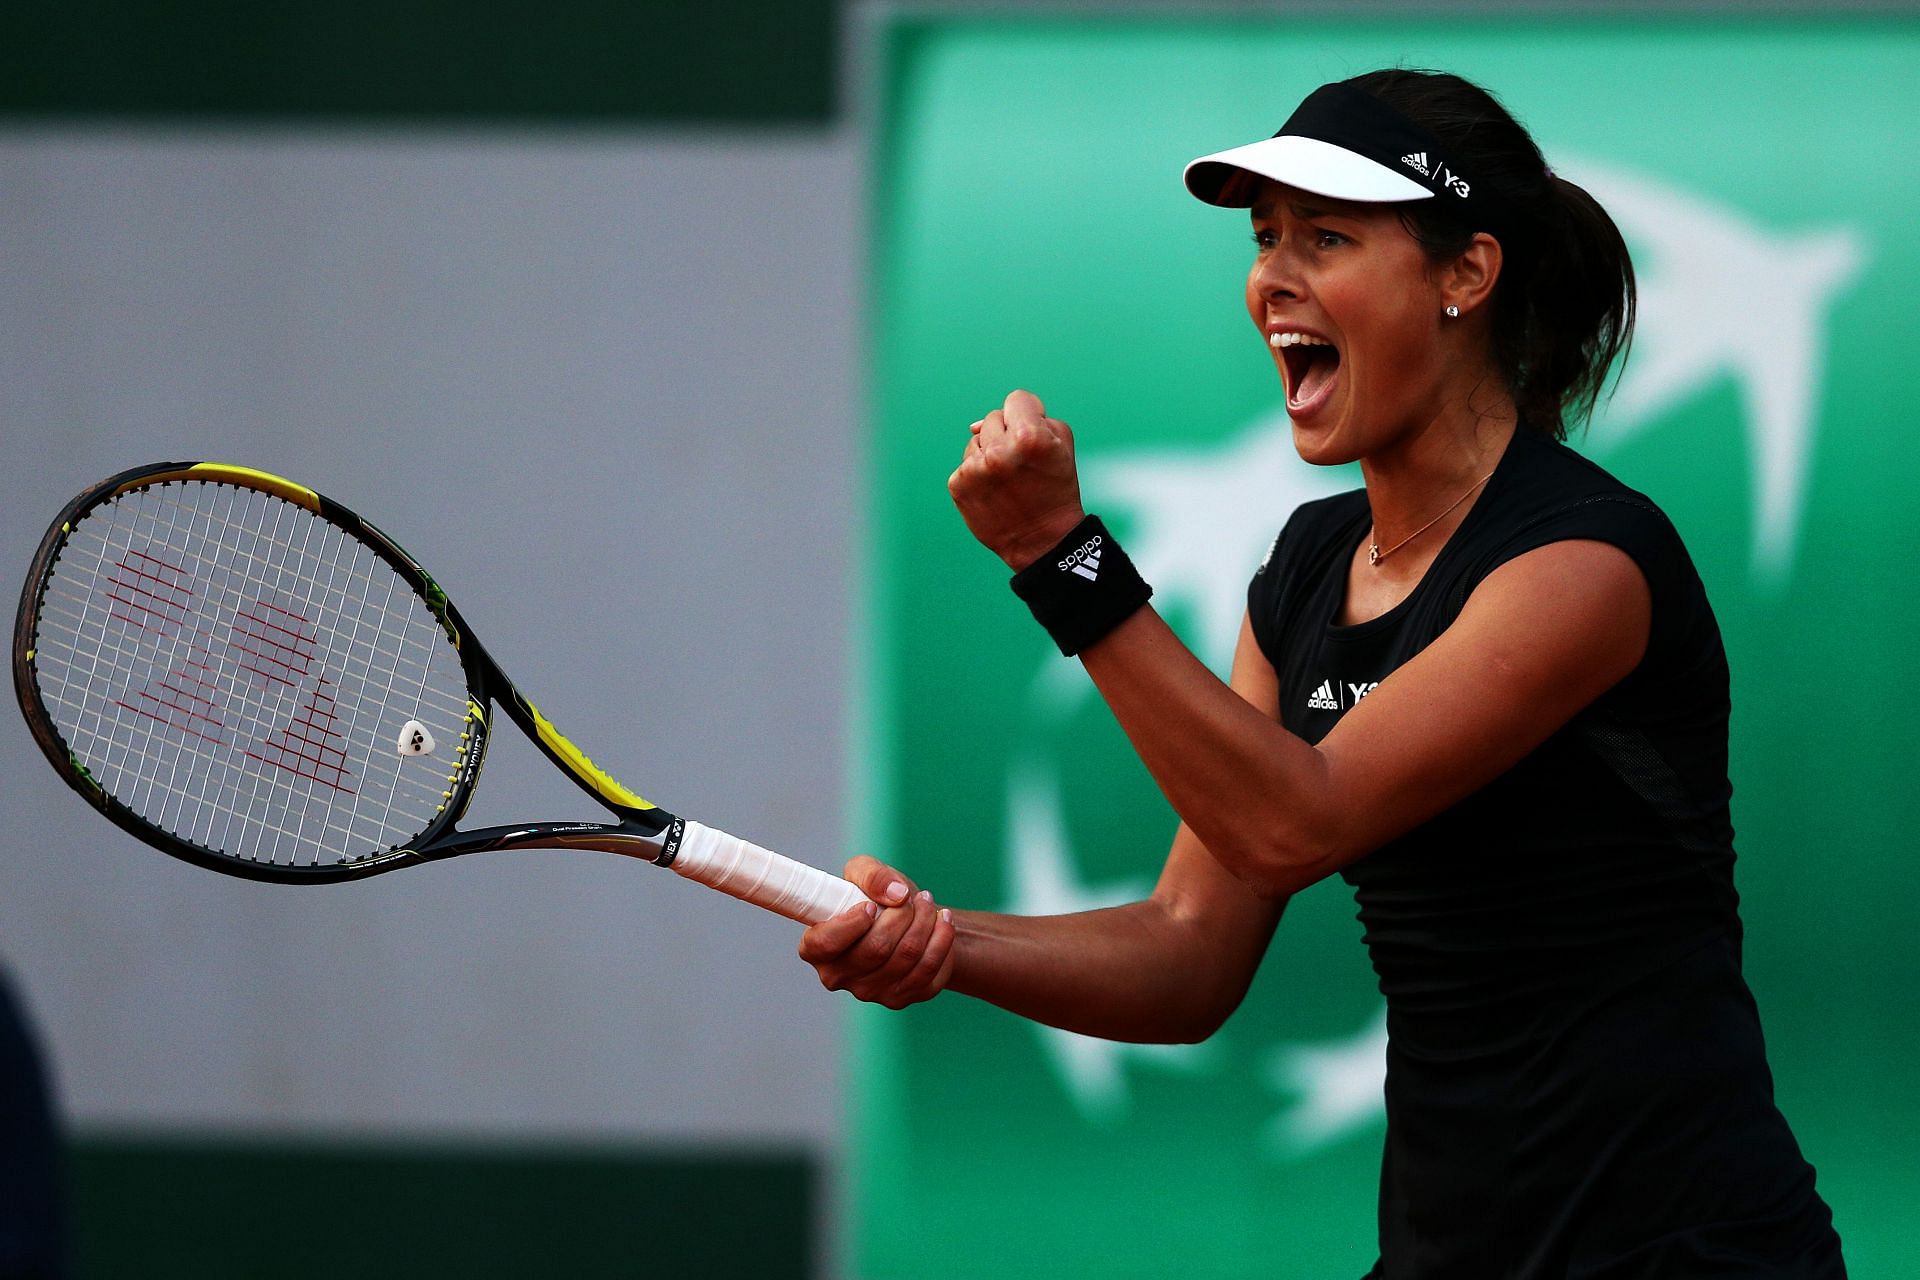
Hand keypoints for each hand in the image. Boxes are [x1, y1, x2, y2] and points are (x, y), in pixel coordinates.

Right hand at [798, 856, 956, 1008]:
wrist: (908, 921)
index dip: (851, 923)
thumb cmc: (876, 897)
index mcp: (816, 947)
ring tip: (927, 903)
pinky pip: (927, 969)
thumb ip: (871, 874)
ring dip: (924, 921)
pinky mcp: (900, 998)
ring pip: (905, 956)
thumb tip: (896, 893)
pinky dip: (941, 939)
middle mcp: (838, 976)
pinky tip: (943, 920)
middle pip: (875, 948)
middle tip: (910, 897)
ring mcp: (869, 992)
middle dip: (901, 914)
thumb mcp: (864, 872)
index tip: (871, 905)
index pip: (825, 944)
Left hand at [948, 389, 1087, 570]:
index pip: (1017, 399)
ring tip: (1008, 480)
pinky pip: (966, 463)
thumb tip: (977, 423)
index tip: (1033, 438)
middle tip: (1023, 465)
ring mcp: (975, 469)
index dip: (1028, 415)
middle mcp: (998, 452)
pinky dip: (978, 474)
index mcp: (1029, 438)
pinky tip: (994, 491)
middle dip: (1007, 435)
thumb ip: (1034, 416)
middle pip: (993, 418)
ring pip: (976, 441)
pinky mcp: (958, 485)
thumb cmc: (1056, 489)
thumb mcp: (1062, 445)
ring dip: (990, 454)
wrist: (1042, 541)